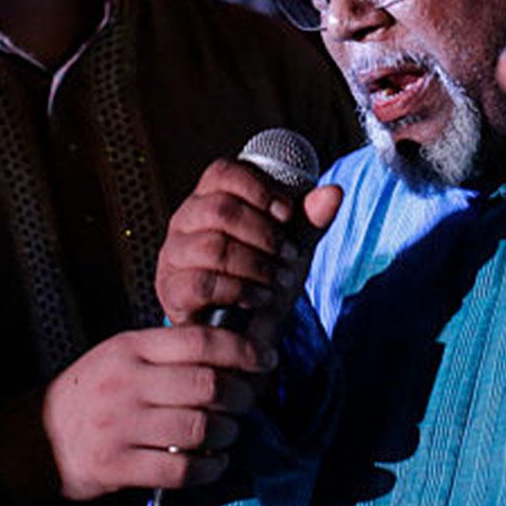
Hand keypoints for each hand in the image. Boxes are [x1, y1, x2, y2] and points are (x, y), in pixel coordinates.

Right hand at [41, 325, 267, 501]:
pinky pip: (180, 469)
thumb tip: (229, 349)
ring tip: (229, 434)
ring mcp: (121, 426)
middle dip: (241, 396)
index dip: (242, 349)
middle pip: (207, 384)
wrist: (34, 436)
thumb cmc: (90, 392)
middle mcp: (127, 383)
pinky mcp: (117, 466)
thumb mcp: (120, 354)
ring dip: (228, 433)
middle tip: (247, 402)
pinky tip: (214, 464)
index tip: (266, 358)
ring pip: (199, 428)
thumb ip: (165, 350)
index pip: (199, 340)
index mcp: (131, 348)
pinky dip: (209, 469)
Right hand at [155, 158, 343, 345]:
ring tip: (278, 279)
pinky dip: (240, 290)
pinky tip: (259, 297)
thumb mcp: (291, 246)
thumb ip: (309, 220)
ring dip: (256, 264)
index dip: (258, 188)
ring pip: (212, 246)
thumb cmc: (264, 278)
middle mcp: (186, 220)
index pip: (223, 172)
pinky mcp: (171, 289)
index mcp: (211, 198)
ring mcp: (174, 255)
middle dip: (263, 233)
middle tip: (289, 254)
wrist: (247, 333)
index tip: (287, 213)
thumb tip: (334, 192)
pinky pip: (202, 283)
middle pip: (220, 209)